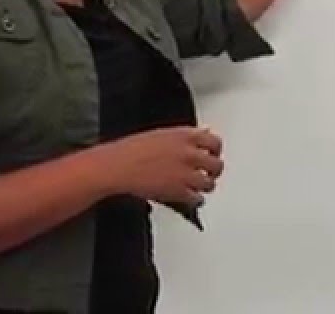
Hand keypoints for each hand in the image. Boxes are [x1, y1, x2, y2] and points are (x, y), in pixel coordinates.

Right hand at [97, 126, 223, 207]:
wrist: (118, 166)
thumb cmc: (131, 150)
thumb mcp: (161, 134)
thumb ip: (184, 136)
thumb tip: (201, 135)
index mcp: (185, 136)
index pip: (214, 142)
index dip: (216, 150)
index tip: (214, 154)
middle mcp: (189, 154)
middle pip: (216, 165)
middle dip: (214, 171)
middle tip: (210, 174)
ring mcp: (185, 173)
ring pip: (209, 183)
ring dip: (205, 186)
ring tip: (200, 187)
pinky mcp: (179, 192)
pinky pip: (197, 199)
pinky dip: (195, 200)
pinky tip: (191, 199)